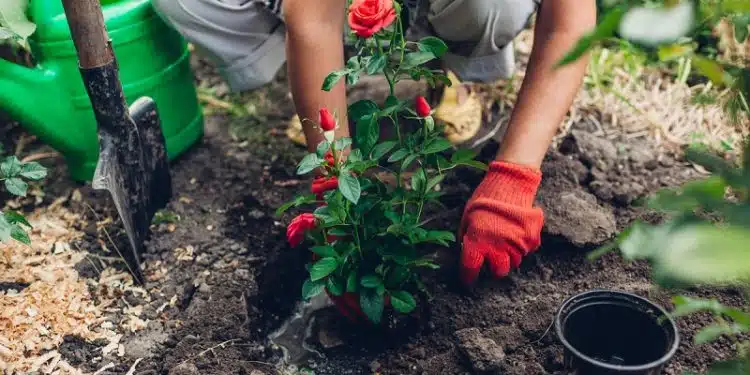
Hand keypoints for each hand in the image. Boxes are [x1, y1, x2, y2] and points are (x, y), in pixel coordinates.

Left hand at [459, 161, 543, 284]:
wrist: (510, 182)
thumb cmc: (484, 199)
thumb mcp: (467, 217)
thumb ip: (466, 236)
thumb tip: (465, 250)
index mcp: (477, 242)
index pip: (470, 269)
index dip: (468, 277)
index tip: (468, 281)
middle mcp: (498, 247)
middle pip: (499, 271)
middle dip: (495, 268)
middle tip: (492, 259)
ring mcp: (517, 244)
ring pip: (514, 262)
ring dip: (509, 256)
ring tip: (505, 242)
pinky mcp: (531, 238)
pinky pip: (527, 250)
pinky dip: (522, 246)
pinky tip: (516, 233)